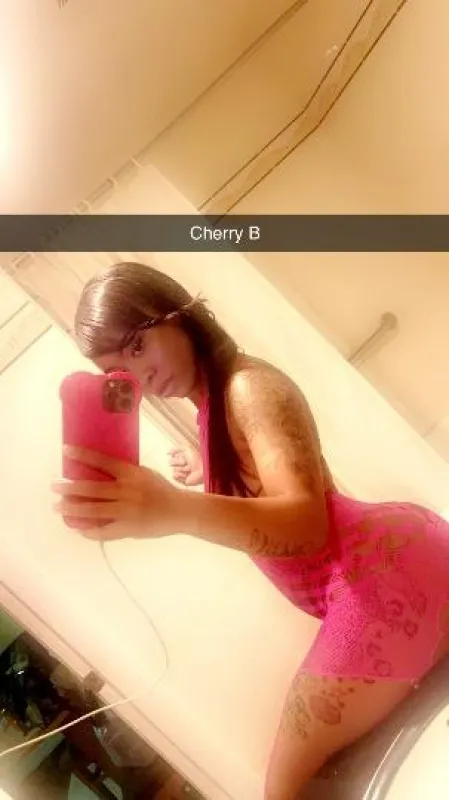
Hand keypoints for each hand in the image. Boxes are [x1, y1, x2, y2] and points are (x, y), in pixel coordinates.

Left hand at [52, 446, 182, 540]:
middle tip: (54, 486)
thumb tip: (98, 472)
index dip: (83, 456)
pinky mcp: (128, 529)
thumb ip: (124, 474)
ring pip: (92, 510)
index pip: (103, 462)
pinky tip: (78, 528)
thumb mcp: (144, 474)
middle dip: (69, 488)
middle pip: (92, 488)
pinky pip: (103, 531)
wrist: (181, 511)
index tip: (65, 451)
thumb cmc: (161, 490)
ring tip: (58, 507)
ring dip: (72, 509)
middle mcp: (127, 491)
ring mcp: (126, 511)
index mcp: (132, 474)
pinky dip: (89, 530)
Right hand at [167, 446, 202, 486]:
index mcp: (182, 458)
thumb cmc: (195, 458)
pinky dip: (179, 475)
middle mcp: (181, 465)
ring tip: (189, 469)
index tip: (184, 456)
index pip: (173, 457)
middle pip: (171, 463)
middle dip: (178, 462)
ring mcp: (181, 473)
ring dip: (181, 468)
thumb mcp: (186, 448)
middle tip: (185, 463)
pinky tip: (184, 474)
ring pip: (173, 470)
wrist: (201, 468)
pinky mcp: (182, 480)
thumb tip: (167, 453)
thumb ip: (176, 449)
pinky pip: (174, 477)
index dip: (178, 456)